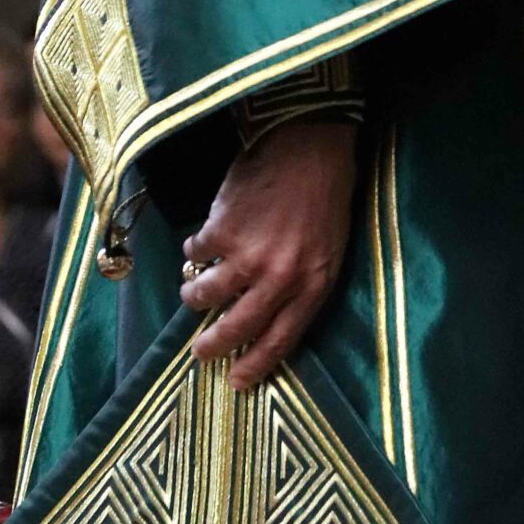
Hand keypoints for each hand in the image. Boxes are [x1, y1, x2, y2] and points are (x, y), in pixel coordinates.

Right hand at [180, 118, 358, 390]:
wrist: (309, 142)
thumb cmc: (325, 196)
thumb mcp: (329, 249)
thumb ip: (301, 286)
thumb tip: (264, 319)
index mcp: (313, 283)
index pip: (281, 339)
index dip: (255, 365)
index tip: (236, 382)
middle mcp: (279, 276)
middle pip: (236, 326)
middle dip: (213, 345)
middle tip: (199, 352)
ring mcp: (247, 254)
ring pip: (206, 295)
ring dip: (195, 297)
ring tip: (194, 290)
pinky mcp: (222, 228)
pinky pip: (195, 253)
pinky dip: (194, 250)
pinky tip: (201, 242)